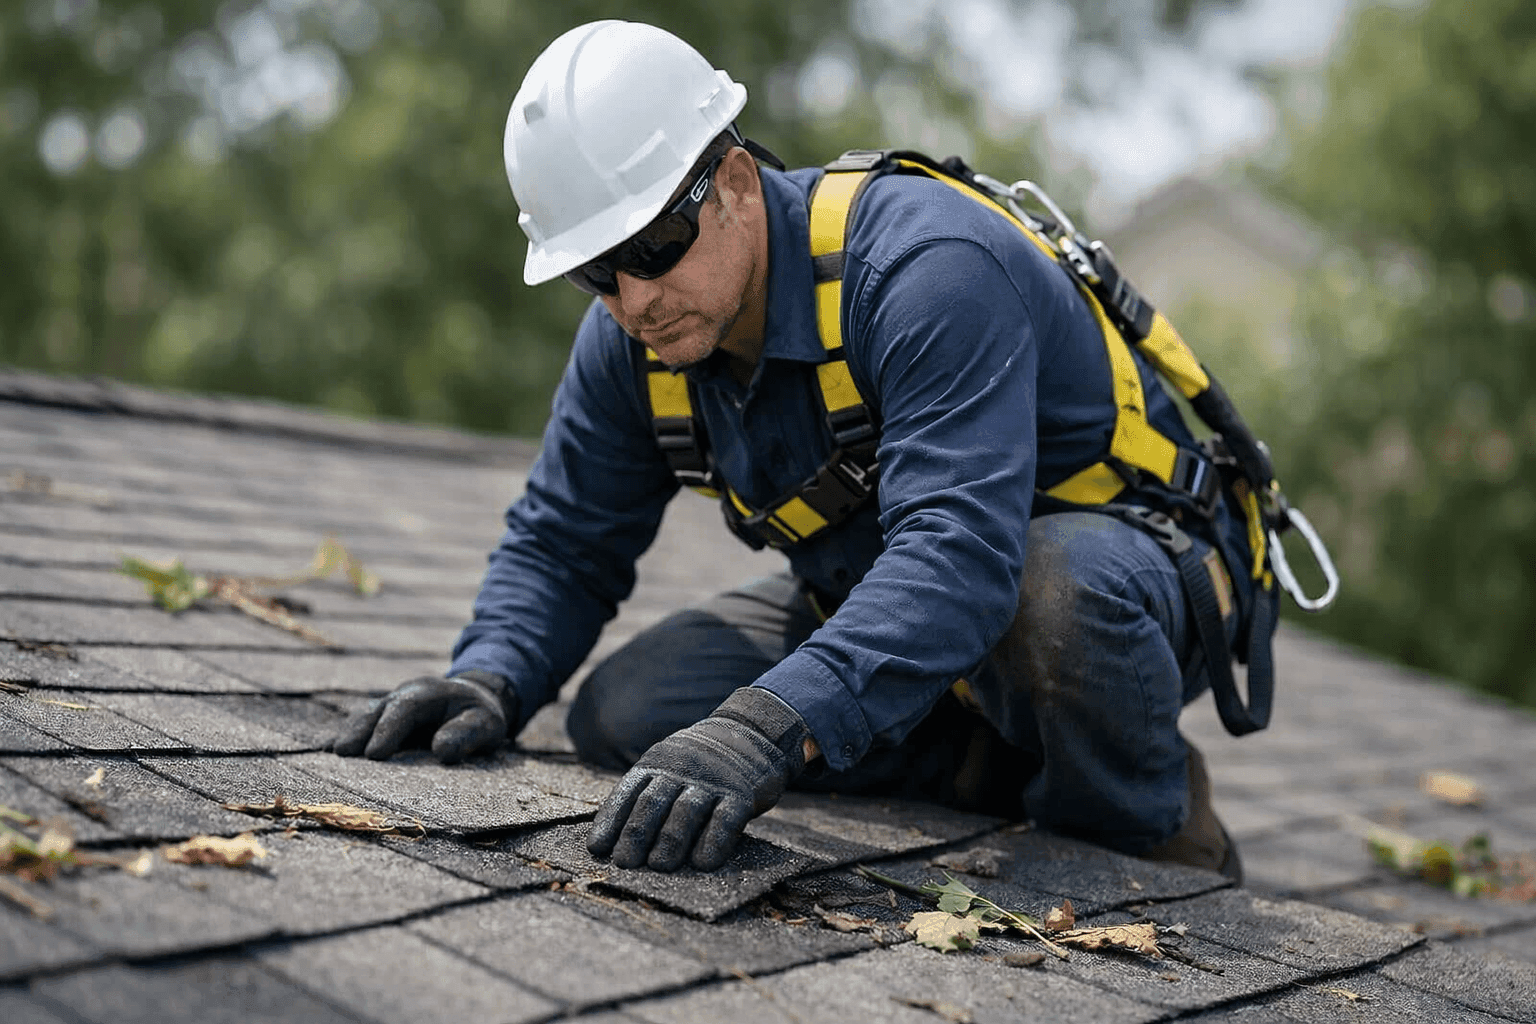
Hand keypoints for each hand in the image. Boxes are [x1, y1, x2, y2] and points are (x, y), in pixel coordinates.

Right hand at [329, 671, 516, 763]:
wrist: (473, 700)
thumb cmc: (478, 715)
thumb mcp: (485, 723)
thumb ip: (467, 734)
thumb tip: (442, 751)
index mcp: (430, 693)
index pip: (406, 708)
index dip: (388, 729)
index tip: (374, 754)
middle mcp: (406, 694)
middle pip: (378, 709)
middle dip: (360, 730)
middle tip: (343, 753)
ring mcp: (392, 704)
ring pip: (366, 715)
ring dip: (350, 732)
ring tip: (334, 753)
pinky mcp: (384, 717)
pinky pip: (364, 724)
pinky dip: (349, 735)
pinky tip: (330, 751)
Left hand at [587, 687, 808, 871]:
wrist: (751, 735)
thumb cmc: (699, 767)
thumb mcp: (668, 767)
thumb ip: (647, 794)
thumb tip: (614, 842)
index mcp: (656, 763)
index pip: (628, 792)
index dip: (611, 820)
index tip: (597, 848)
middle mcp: (681, 768)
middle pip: (653, 802)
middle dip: (636, 834)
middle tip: (625, 863)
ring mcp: (712, 779)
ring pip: (686, 810)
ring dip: (671, 840)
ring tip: (659, 866)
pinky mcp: (741, 793)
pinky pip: (725, 818)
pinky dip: (714, 841)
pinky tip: (703, 863)